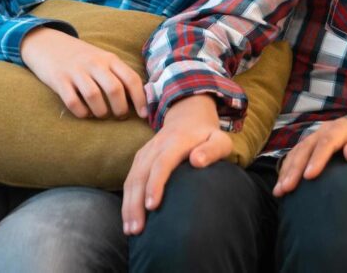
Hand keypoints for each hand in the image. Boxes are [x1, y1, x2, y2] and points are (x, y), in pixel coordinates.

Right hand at [21, 26, 147, 118]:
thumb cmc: (83, 58)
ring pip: (94, 96)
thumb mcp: (103, 59)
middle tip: (121, 116)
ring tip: (103, 115)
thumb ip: (119, 74)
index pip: (131, 79)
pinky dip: (81, 112)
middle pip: (114, 89)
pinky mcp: (58, 80)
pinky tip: (85, 113)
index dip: (140, 98)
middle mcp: (95, 63)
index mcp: (110, 59)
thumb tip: (140, 98)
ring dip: (101, 112)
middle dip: (121, 108)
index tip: (143, 114)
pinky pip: (72, 101)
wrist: (48, 43)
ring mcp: (76, 71)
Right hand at [121, 95, 230, 234]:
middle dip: (136, 203)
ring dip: (128, 205)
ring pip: (132, 179)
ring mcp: (146, 152)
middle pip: (141, 175)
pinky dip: (126, 199)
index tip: (152, 205)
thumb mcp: (219, 139)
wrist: (189, 116)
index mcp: (177, 141)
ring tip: (130, 229)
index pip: (162, 163)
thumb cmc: (208, 135)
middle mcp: (157, 146)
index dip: (155, 184)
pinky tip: (128, 218)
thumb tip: (197, 161)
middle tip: (137, 229)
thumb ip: (212, 150)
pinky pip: (129, 179)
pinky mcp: (140, 158)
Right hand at [273, 118, 346, 196]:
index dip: (318, 158)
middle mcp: (326, 129)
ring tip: (279, 190)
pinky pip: (295, 155)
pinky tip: (280, 185)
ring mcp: (316, 136)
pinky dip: (286, 169)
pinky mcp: (310, 145)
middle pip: (308, 147)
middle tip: (287, 188)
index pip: (328, 141)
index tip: (309, 176)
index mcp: (343, 128)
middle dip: (296, 168)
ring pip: (298, 151)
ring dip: (287, 170)